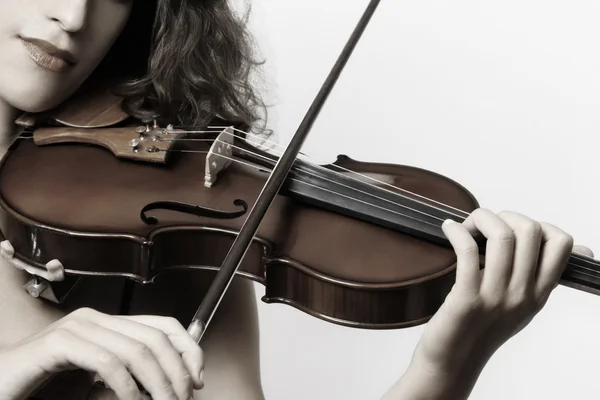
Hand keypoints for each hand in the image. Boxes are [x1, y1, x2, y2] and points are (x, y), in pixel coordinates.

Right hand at [0, 307, 203, 399]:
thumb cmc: (43, 387)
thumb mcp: (96, 380)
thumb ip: (128, 377)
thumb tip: (167, 388)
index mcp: (109, 324)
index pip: (163, 325)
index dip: (189, 349)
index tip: (198, 379)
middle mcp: (96, 319)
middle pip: (156, 337)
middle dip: (177, 372)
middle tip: (181, 399)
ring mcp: (77, 328)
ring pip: (136, 349)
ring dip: (158, 383)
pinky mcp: (58, 344)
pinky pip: (107, 362)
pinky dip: (126, 387)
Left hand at [411, 209, 589, 376]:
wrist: (453, 361)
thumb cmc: (483, 328)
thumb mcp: (525, 305)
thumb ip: (542, 277)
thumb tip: (581, 248)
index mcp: (540, 293)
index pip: (561, 243)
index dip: (538, 223)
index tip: (513, 229)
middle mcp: (523, 294)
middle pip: (530, 230)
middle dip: (505, 215)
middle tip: (484, 226)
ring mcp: (496, 297)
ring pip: (501, 236)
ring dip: (480, 218)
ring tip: (465, 226)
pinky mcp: (467, 299)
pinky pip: (467, 251)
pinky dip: (457, 232)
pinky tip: (449, 229)